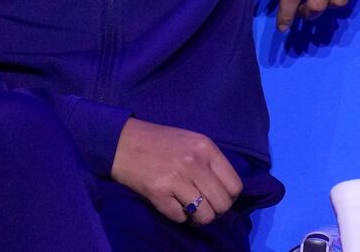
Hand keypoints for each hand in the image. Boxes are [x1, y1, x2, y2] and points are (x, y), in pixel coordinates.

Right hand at [110, 117, 243, 225]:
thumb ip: (211, 162)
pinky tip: (172, 204)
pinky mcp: (158, 193)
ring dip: (198, 217)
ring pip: (204, 215)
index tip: (219, 198)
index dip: (229, 198)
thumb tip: (226, 190)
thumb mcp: (193, 141)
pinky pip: (180, 217)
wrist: (124, 142)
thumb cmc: (161, 141)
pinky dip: (178, 216)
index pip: (235, 185)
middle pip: (222, 204)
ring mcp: (177, 179)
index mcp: (207, 149)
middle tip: (204, 207)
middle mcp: (195, 163)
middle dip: (215, 211)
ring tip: (190, 209)